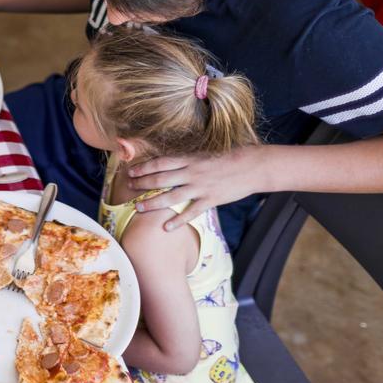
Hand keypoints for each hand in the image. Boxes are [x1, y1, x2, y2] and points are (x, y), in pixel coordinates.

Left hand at [127, 145, 267, 229]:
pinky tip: (166, 227)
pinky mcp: (211, 200)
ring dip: (152, 203)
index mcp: (190, 159)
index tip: (131, 171)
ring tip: (138, 208)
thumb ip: (188, 160)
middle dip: (142, 184)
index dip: (144, 167)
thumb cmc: (229, 157)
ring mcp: (201, 187)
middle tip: (128, 188)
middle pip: (160, 179)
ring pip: (170, 196)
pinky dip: (178, 220)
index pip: (160, 162)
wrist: (253, 165)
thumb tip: (170, 163)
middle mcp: (192, 172)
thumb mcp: (205, 154)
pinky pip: (191, 212)